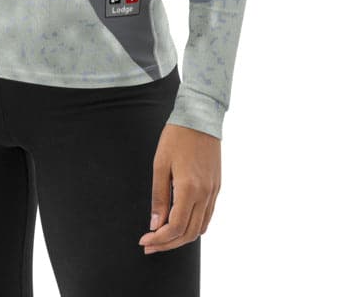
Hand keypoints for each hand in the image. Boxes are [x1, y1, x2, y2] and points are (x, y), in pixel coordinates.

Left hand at [138, 123, 220, 253]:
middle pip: (188, 233)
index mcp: (189, 189)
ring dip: (181, 238)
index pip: (175, 227)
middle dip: (168, 244)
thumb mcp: (160, 164)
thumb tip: (155, 225)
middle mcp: (205, 194)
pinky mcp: (217, 186)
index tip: (144, 240)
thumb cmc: (176, 137)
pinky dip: (194, 226)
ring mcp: (214, 191)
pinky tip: (181, 224)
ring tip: (162, 238)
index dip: (159, 239)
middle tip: (149, 245)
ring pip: (200, 228)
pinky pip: (207, 216)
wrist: (200, 116)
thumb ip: (159, 197)